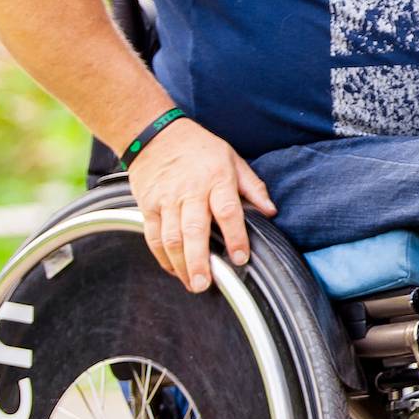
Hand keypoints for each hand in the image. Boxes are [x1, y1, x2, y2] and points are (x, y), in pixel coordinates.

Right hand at [126, 117, 273, 293]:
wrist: (153, 134)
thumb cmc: (198, 148)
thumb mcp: (232, 159)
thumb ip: (253, 187)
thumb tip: (271, 211)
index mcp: (216, 180)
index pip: (228, 212)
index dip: (236, 237)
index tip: (240, 258)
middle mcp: (190, 192)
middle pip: (194, 231)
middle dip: (200, 261)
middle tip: (206, 284)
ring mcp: (166, 200)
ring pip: (171, 238)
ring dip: (181, 265)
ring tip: (192, 283)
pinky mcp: (147, 206)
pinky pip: (153, 236)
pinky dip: (162, 256)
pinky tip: (173, 269)